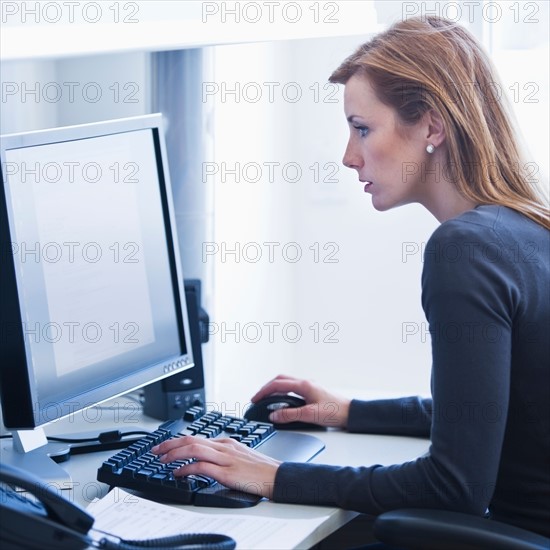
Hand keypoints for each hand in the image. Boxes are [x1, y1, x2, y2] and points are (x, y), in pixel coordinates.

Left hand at [151, 437, 279, 498]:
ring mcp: (225, 458)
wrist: (278, 476)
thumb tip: (204, 461)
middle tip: (155, 451)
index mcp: (226, 442)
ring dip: (174, 454)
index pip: (196, 437)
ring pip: (194, 449)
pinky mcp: (227, 472)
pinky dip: (186, 468)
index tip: (165, 446)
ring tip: (162, 461)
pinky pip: (202, 466)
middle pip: (191, 440)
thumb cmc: (261, 469)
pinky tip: (178, 473)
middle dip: (170, 444)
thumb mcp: (239, 457)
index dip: (177, 441)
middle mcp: (224, 446)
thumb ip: (222, 456)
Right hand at [251, 374, 350, 428]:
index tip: (255, 399)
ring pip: (287, 383)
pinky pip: (293, 389)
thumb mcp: (310, 415)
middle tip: (258, 398)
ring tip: (267, 400)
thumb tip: (274, 414)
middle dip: (267, 388)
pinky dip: (284, 393)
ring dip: (275, 389)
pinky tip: (283, 402)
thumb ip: (290, 414)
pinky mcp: (313, 392)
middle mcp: (306, 383)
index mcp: (304, 385)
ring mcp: (310, 387)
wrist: (351, 413)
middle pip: (281, 380)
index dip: (263, 391)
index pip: (277, 384)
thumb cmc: (336, 411)